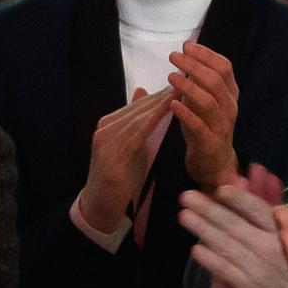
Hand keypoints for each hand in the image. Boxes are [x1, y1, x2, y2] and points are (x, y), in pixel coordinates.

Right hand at [78, 87, 172, 235]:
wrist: (100, 206)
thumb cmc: (119, 179)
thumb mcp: (131, 149)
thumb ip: (137, 124)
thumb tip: (143, 93)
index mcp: (109, 125)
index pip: (139, 104)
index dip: (162, 94)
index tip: (184, 83)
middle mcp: (105, 128)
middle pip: (139, 107)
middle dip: (164, 94)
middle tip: (188, 80)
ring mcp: (106, 140)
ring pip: (139, 116)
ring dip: (162, 103)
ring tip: (183, 91)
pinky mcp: (111, 153)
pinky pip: (137, 133)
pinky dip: (154, 120)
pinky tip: (169, 111)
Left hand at [168, 42, 239, 188]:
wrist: (213, 165)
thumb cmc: (204, 129)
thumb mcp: (202, 103)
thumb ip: (197, 84)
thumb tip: (184, 59)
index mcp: (230, 95)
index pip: (224, 67)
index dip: (206, 54)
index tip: (187, 45)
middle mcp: (230, 107)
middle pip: (215, 80)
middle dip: (194, 65)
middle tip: (174, 56)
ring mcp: (222, 126)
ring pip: (208, 101)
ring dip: (188, 87)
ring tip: (170, 76)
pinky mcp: (210, 143)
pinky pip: (198, 125)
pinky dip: (185, 113)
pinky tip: (172, 104)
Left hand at [179, 161, 287, 287]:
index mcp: (286, 233)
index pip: (259, 211)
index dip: (239, 199)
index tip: (220, 188)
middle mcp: (271, 248)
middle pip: (235, 225)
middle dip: (209, 209)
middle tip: (185, 196)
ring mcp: (258, 269)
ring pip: (226, 245)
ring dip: (203, 229)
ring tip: (182, 216)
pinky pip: (226, 272)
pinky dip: (211, 260)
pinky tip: (195, 249)